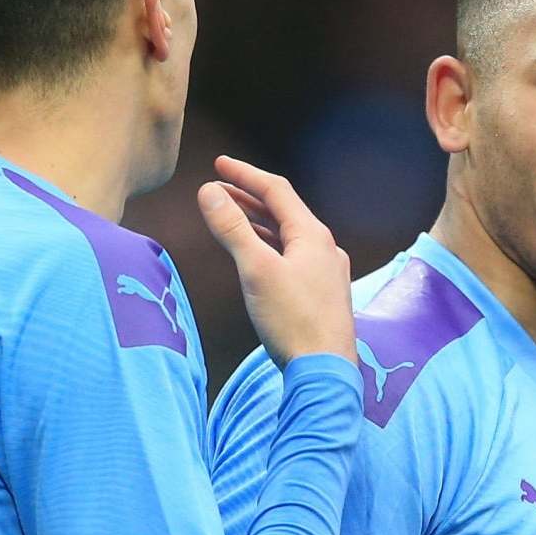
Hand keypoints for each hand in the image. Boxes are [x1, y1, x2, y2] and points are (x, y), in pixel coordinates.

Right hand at [198, 156, 354, 366]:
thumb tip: (209, 192)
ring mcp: (326, 271)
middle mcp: (325, 248)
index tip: (219, 163)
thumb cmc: (293, 321)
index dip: (245, 174)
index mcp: (313, 235)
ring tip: (230, 215)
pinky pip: (293, 257)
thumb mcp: (255, 270)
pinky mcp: (322, 293)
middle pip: (284, 211)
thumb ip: (232, 229)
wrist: (325, 370)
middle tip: (217, 188)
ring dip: (258, 223)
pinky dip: (270, 247)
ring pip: (288, 236)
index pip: (277, 190)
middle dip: (249, 197)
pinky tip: (256, 256)